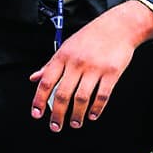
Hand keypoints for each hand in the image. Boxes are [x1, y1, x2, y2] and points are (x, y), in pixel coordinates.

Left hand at [29, 0, 152, 131]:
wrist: (119, 26)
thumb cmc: (91, 36)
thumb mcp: (66, 46)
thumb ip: (50, 64)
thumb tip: (34, 78)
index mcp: (63, 56)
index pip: (46, 82)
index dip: (39, 100)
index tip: (37, 114)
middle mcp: (77, 63)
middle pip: (62, 95)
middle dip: (57, 115)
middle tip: (56, 126)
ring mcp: (94, 68)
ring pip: (81, 98)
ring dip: (76, 115)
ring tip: (75, 123)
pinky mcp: (112, 73)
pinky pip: (102, 95)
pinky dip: (96, 109)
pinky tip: (92, 115)